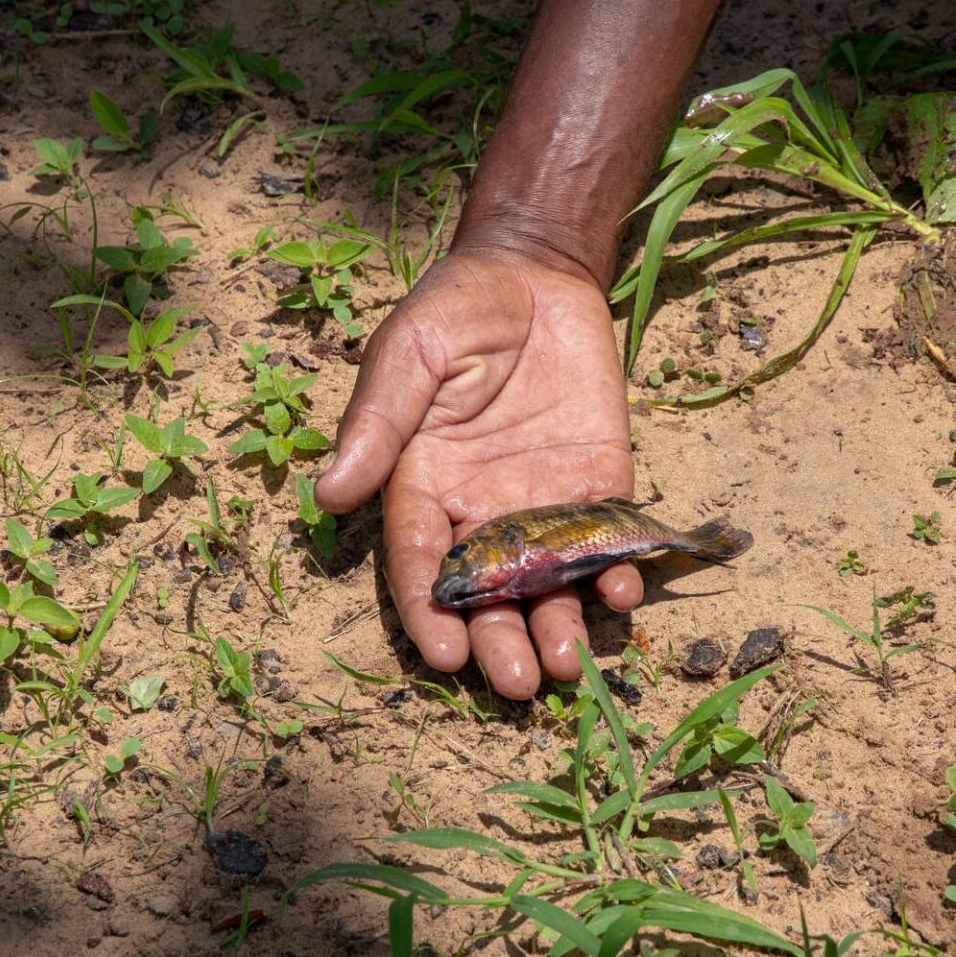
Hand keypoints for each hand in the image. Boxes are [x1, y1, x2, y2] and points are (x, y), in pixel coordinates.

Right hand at [314, 246, 640, 698]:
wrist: (536, 271)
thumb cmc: (456, 310)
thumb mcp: (408, 355)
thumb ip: (378, 423)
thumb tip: (331, 495)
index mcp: (423, 487)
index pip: (422, 567)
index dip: (431, 615)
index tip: (447, 656)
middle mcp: (481, 510)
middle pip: (488, 596)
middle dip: (501, 643)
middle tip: (520, 685)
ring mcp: (543, 504)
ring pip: (549, 585)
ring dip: (559, 627)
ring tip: (570, 667)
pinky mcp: (600, 487)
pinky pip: (608, 544)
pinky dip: (617, 574)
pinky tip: (624, 595)